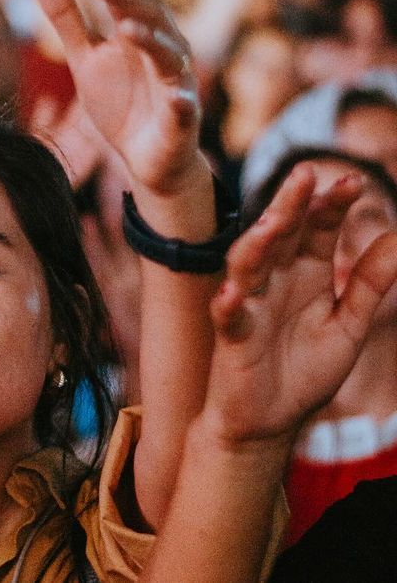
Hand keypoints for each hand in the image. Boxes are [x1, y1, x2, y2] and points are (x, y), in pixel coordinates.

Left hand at [27, 0, 203, 197]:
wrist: (144, 157)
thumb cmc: (119, 101)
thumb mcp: (84, 57)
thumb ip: (64, 17)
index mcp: (135, 29)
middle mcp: (160, 46)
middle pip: (146, 13)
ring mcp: (174, 79)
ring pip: (168, 54)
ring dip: (150, 39)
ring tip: (126, 27)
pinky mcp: (183, 114)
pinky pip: (184, 103)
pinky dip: (181, 97)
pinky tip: (176, 95)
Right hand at [204, 164, 396, 444]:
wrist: (268, 423)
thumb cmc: (304, 372)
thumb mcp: (350, 326)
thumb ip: (370, 284)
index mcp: (307, 274)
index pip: (317, 229)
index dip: (331, 206)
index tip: (351, 181)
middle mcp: (275, 282)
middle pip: (280, 235)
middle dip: (291, 206)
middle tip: (305, 174)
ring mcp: (250, 306)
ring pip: (248, 266)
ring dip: (257, 242)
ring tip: (273, 222)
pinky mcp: (232, 339)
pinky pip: (228, 318)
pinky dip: (228, 306)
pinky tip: (233, 294)